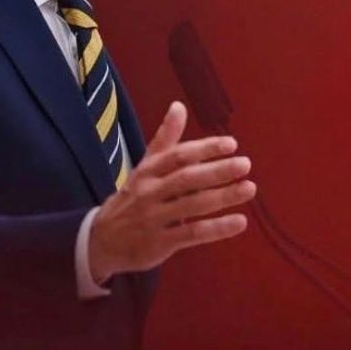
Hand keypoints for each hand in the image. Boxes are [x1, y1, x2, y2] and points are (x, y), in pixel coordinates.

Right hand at [89, 101, 255, 282]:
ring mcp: (154, 219)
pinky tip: (240, 222)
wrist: (101, 240)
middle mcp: (149, 193)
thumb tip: (179, 106)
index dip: (205, 148)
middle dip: (217, 171)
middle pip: (186, 179)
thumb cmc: (134, 197)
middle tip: (245, 164)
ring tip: (249, 188)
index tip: (231, 144)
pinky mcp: (160, 243)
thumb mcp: (145, 167)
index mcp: (148, 171)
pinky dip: (217, 229)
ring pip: (192, 206)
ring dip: (223, 197)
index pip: (178, 156)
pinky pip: (192, 234)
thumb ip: (165, 139)